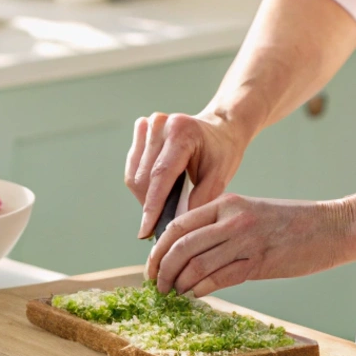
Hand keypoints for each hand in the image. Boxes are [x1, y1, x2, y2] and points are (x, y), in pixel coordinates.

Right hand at [125, 112, 250, 238]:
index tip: (145, 230)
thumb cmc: (222, 151)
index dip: (152, 206)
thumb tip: (178, 222)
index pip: (160, 175)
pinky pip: (132, 165)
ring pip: (134, 174)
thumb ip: (201, 199)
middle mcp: (161, 124)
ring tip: (163, 204)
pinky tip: (158, 187)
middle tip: (164, 221)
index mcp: (182, 133)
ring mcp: (150, 124)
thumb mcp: (220, 176)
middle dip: (150, 205)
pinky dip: (142, 183)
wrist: (221, 128)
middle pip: (144, 177)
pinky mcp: (143, 128)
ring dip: (145, 196)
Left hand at [145, 193, 353, 298]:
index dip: (158, 248)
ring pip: (196, 263)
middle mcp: (233, 218)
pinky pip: (220, 277)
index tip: (151, 265)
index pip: (178, 224)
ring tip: (173, 292)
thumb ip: (220, 226)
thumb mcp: (250, 213)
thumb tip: (187, 251)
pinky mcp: (260, 262)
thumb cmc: (290, 224)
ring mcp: (246, 240)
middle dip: (161, 268)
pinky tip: (195, 294)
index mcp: (227, 203)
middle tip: (156, 285)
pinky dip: (201, 288)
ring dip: (179, 282)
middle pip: (181, 245)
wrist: (332, 227)